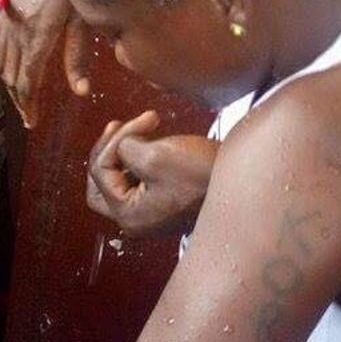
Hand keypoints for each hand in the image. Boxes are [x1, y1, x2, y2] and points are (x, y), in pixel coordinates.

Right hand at [0, 0, 91, 126]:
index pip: (27, 82)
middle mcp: (17, 30)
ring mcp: (9, 17)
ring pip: (1, 59)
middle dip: (19, 98)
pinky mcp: (7, 6)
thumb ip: (78, 56)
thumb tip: (80, 91)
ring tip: (20, 96)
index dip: (29, 105)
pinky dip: (0, 60)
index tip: (33, 122)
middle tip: (29, 116)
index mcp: (38, 36)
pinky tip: (7, 65)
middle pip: (12, 75)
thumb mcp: (83, 17)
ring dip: (9, 81)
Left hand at [87, 112, 217, 237]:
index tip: (147, 120)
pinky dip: (139, 162)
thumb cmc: (200, 174)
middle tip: (118, 128)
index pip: (101, 171)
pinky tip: (153, 144)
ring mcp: (151, 215)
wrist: (240, 185)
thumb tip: (124, 145)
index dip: (116, 140)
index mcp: (128, 214)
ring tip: (139, 131)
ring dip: (124, 155)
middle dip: (107, 152)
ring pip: (120, 182)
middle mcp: (136, 221)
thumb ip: (125, 147)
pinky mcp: (166, 205)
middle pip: (101, 185)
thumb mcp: (155, 155)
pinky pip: (139, 184)